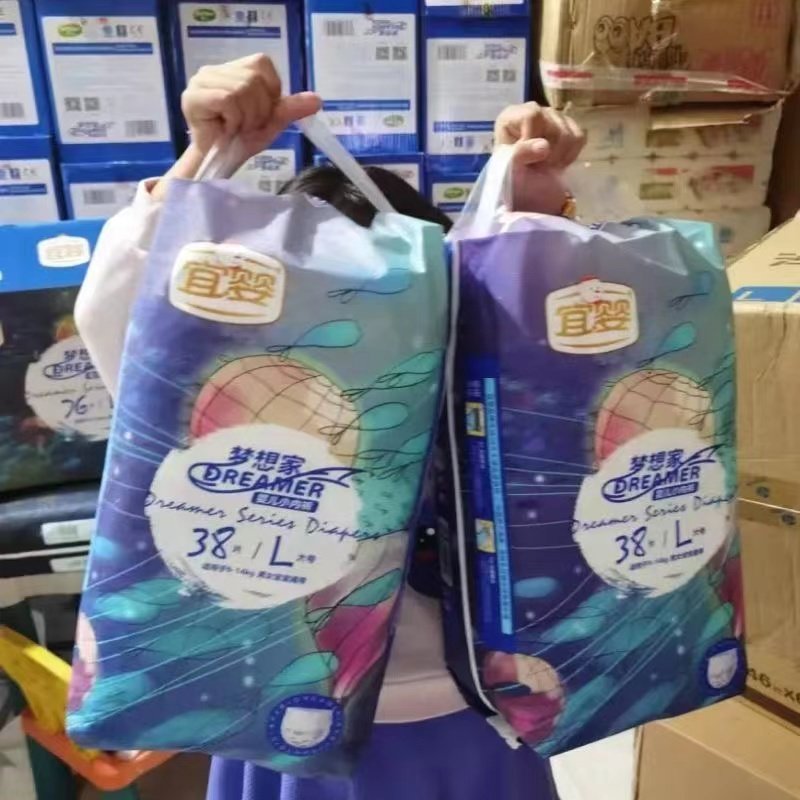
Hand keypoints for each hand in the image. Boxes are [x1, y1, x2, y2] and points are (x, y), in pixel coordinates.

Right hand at [182, 54, 320, 158]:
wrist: (217, 164)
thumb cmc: (240, 142)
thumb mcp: (270, 123)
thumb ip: (290, 108)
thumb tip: (318, 100)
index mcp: (234, 70)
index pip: (262, 63)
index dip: (270, 91)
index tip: (260, 114)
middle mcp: (215, 70)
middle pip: (253, 78)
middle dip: (258, 110)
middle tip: (245, 126)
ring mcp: (202, 80)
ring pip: (242, 89)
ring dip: (246, 118)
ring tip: (235, 129)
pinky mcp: (193, 96)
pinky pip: (227, 100)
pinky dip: (234, 120)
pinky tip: (225, 130)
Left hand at [494, 103, 585, 214]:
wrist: (515, 170)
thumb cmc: (507, 165)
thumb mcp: (505, 162)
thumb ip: (520, 154)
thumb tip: (544, 147)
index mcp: (514, 114)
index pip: (533, 117)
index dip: (533, 141)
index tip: (527, 160)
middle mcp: (536, 109)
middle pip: (557, 129)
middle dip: (549, 156)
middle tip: (537, 168)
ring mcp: (555, 116)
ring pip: (570, 136)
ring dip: (559, 158)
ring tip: (546, 167)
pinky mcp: (569, 126)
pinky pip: (579, 138)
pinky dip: (570, 156)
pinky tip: (557, 163)